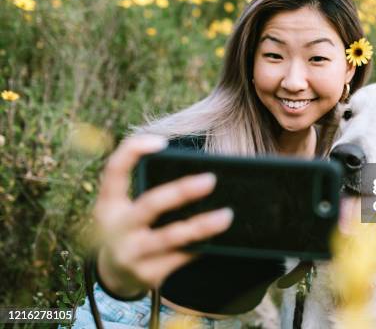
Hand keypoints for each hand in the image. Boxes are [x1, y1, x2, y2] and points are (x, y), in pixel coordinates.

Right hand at [93, 134, 233, 297]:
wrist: (115, 276)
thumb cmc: (129, 227)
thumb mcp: (123, 207)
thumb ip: (144, 188)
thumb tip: (194, 172)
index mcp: (108, 204)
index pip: (114, 170)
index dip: (133, 151)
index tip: (161, 141)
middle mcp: (116, 228)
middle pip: (151, 205)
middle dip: (182, 192)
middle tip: (211, 179)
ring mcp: (131, 253)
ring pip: (171, 236)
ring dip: (202, 225)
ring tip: (226, 215)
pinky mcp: (148, 274)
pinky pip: (182, 256)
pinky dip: (201, 245)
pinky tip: (217, 237)